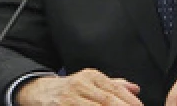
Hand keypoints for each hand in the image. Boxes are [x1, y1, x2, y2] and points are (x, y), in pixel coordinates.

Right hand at [15, 69, 142, 105]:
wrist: (40, 92)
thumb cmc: (70, 88)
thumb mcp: (90, 81)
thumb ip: (114, 85)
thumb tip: (136, 89)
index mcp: (90, 76)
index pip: (115, 89)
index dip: (130, 101)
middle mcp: (80, 84)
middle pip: (107, 100)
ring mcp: (71, 98)